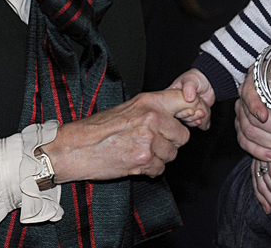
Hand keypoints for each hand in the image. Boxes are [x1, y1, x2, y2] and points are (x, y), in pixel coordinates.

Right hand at [40, 89, 192, 182]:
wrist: (75, 147)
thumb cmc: (98, 128)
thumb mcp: (129, 108)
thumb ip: (154, 109)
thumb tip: (179, 114)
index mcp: (149, 101)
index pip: (186, 101)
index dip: (194, 111)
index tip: (194, 119)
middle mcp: (152, 117)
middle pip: (183, 135)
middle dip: (170, 142)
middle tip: (152, 142)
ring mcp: (148, 139)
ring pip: (172, 154)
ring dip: (159, 157)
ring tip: (139, 152)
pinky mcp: (143, 159)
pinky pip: (160, 169)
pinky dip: (150, 169)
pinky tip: (134, 162)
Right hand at [169, 69, 214, 128]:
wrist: (209, 83)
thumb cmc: (196, 78)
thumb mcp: (191, 80)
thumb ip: (189, 87)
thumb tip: (189, 98)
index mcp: (171, 96)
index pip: (170, 107)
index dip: (178, 110)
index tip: (189, 110)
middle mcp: (176, 105)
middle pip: (178, 115)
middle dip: (187, 116)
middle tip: (194, 112)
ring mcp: (184, 110)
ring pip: (185, 120)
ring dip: (193, 120)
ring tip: (201, 115)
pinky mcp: (192, 114)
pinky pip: (191, 121)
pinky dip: (196, 122)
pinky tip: (201, 121)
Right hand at [233, 25, 270, 160]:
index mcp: (252, 82)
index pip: (249, 95)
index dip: (256, 106)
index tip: (267, 116)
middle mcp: (242, 101)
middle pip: (252, 120)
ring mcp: (241, 118)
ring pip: (250, 135)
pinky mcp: (244, 133)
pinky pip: (247, 146)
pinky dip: (261, 152)